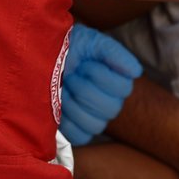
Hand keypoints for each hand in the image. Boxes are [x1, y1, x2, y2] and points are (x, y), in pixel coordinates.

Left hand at [59, 24, 142, 145]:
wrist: (42, 57)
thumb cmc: (71, 47)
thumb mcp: (92, 41)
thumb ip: (114, 52)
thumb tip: (136, 71)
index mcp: (118, 82)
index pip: (123, 89)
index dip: (101, 76)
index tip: (84, 64)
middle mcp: (110, 103)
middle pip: (110, 109)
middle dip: (85, 90)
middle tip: (71, 76)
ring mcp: (94, 118)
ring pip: (96, 125)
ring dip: (75, 105)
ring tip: (63, 90)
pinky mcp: (77, 130)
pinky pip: (80, 137)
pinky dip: (68, 123)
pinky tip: (59, 107)